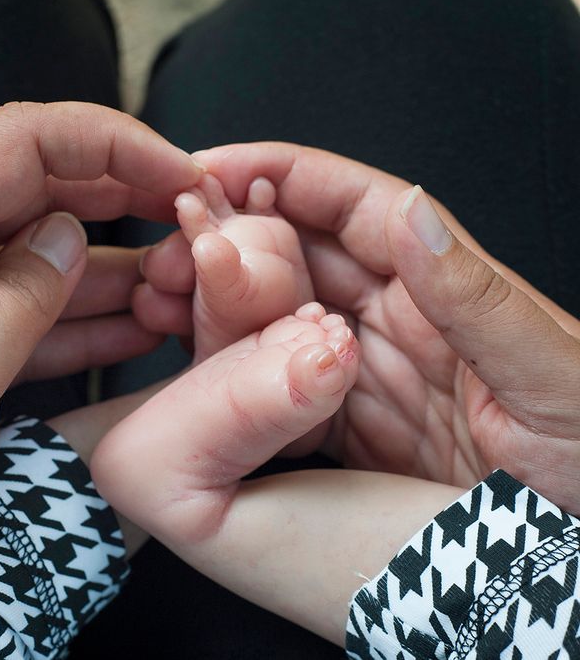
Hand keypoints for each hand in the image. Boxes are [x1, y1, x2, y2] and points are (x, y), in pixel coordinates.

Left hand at [0, 101, 200, 644]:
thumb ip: (16, 298)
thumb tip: (67, 237)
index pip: (19, 146)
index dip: (108, 144)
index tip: (176, 171)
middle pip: (37, 191)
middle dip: (123, 195)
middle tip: (193, 219)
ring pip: (42, 260)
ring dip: (114, 268)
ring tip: (180, 284)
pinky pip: (29, 319)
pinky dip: (85, 322)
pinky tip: (138, 331)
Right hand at [142, 143, 579, 510]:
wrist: (576, 544)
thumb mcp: (552, 379)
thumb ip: (478, 301)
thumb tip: (409, 213)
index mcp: (447, 292)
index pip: (357, 207)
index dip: (287, 175)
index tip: (221, 165)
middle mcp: (402, 321)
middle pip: (304, 255)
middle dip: (235, 233)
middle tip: (177, 236)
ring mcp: (370, 372)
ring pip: (279, 316)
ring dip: (223, 299)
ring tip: (169, 293)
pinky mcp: (352, 425)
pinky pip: (280, 382)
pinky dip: (235, 367)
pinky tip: (198, 363)